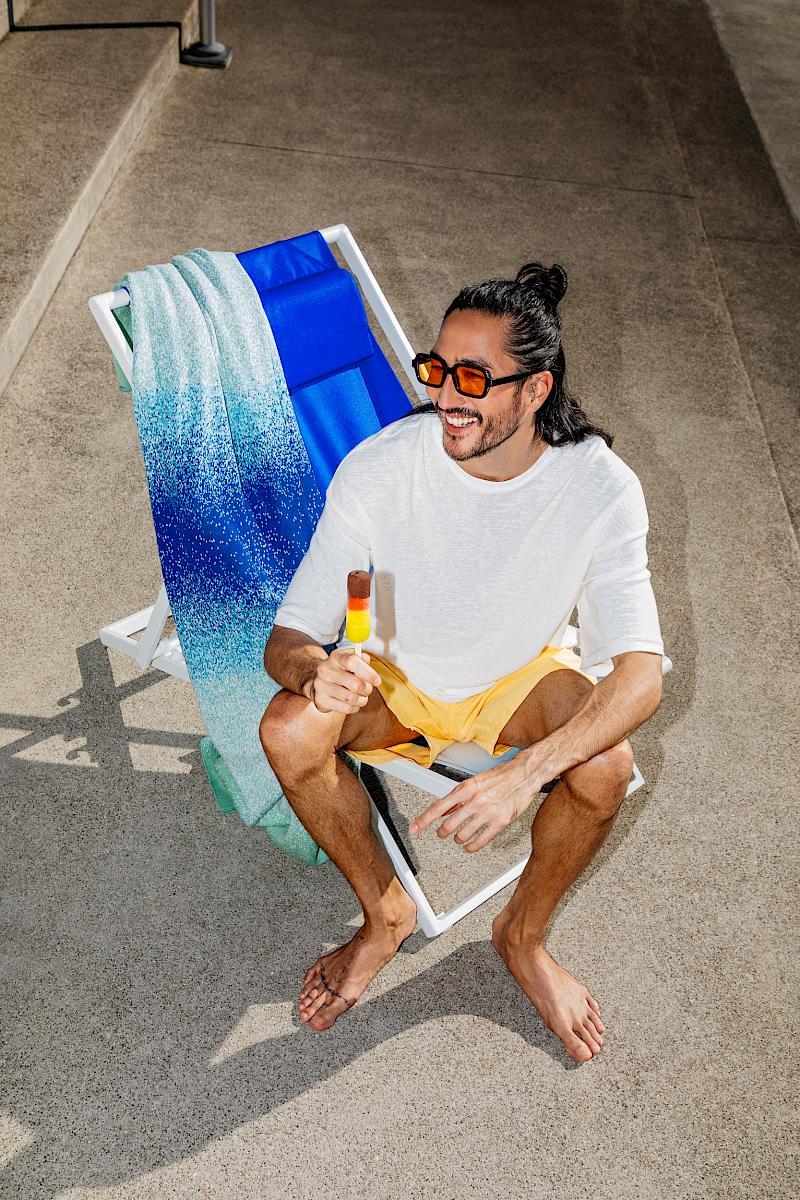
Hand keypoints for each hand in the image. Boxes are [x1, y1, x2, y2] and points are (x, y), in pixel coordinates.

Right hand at [307, 647, 381, 714]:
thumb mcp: (350, 661)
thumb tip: (367, 661)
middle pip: (356, 684)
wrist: (319, 681)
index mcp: (336, 657)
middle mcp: (326, 670)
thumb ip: (361, 660)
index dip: (368, 673)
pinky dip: (354, 707)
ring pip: (352, 699)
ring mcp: (321, 686)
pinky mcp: (321, 700)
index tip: (377, 681)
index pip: (352, 662)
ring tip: (360, 696)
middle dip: (367, 689)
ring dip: (362, 699)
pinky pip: (346, 708)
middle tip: (367, 689)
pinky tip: (352, 702)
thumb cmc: (341, 670)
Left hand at [408, 757, 540, 851]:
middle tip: (442, 833)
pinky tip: (469, 846)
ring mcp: (487, 813)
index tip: (414, 829)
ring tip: (458, 838)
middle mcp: (475, 801)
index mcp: (466, 788)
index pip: (438, 807)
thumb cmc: (501, 776)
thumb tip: (443, 810)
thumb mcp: (475, 782)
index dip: (423, 820)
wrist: (525, 774)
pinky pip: (480, 841)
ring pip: (462, 835)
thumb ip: (458, 797)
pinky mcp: (500, 822)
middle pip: (448, 825)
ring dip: (457, 839)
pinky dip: (471, 847)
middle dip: (442, 833)